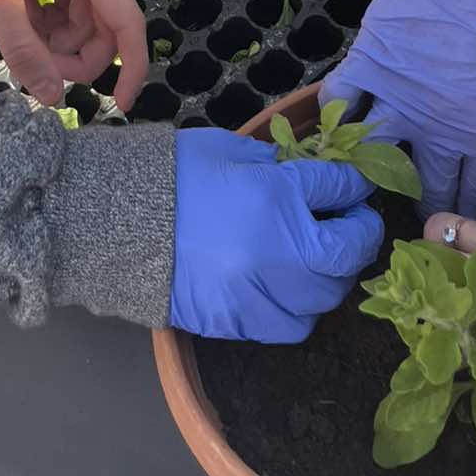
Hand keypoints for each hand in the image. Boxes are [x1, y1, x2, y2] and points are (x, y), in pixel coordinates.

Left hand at [0, 0, 148, 112]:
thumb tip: (51, 97)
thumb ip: (25, 51)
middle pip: (103, 24)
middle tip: (37, 69)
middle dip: (74, 54)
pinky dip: (52, 18)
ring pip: (85, 15)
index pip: (127, 24)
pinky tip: (24, 19)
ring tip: (22, 37)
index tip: (119, 104)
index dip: (128, 68)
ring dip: (59, 38)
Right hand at [169, 130, 384, 340]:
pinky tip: (285, 288)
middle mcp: (277, 249)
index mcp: (276, 195)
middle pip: (347, 254)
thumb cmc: (174, 175)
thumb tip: (313, 176)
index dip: (356, 186)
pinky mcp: (238, 323)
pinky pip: (288, 325)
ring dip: (329, 278)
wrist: (115, 220)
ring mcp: (258, 292)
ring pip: (324, 299)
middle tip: (352, 225)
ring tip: (318, 262)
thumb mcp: (231, 150)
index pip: (341, 190)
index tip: (359, 186)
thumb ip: (278, 165)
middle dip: (358, 237)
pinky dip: (296, 308)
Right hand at [319, 0, 475, 222]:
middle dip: (428, 206)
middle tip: (424, 210)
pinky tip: (339, 126)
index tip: (472, 218)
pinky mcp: (367, 61)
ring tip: (371, 180)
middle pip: (425, 188)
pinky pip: (341, 100)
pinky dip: (338, 115)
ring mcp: (394, 94)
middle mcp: (433, 127)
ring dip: (375, 170)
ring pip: (375, 153)